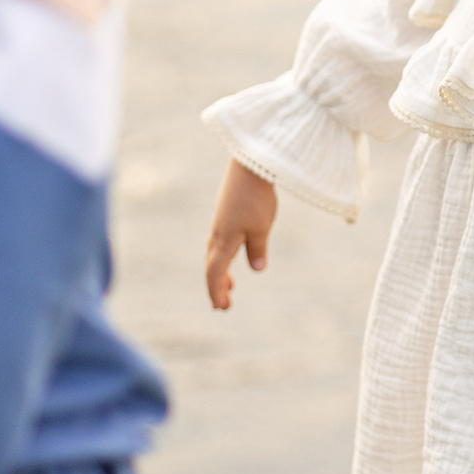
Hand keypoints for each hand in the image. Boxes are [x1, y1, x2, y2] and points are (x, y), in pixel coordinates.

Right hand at [204, 159, 279, 309]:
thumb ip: (257, 249)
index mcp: (223, 240)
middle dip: (217, 286)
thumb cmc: (256, 198)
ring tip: (230, 285)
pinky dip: (224, 255)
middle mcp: (217, 234)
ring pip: (215, 253)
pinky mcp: (226, 214)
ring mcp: (220, 223)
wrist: (248, 166)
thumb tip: (257, 269)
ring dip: (220, 272)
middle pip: (212, 266)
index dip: (217, 291)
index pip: (215, 273)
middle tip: (223, 305)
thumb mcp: (261, 227)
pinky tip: (236, 253)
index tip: (222, 307)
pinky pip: (220, 241)